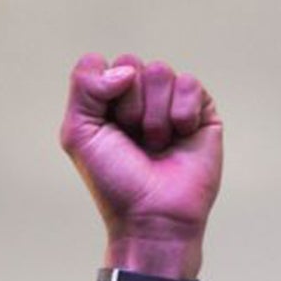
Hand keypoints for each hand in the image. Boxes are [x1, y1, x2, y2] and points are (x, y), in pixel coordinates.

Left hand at [59, 54, 222, 277]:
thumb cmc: (115, 181)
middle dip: (130, 107)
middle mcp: (139, 98)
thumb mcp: (78, 133)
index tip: (108, 130)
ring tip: (157, 145)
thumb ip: (84, 84)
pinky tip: (181, 137)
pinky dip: (182, 114)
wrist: (153, 216)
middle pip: (132, 64)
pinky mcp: (202, 111)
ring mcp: (171, 103)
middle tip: (135, 141)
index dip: (103, 94)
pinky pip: (190, 84)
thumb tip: (127, 70)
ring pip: (161, 71)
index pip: (102, 64)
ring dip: (155, 116)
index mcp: (107, 102)